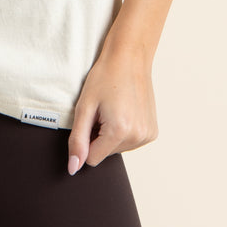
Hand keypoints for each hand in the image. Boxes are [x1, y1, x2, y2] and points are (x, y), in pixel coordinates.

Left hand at [67, 43, 157, 174]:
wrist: (129, 57)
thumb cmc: (105, 77)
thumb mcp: (84, 107)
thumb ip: (77, 141)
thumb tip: (73, 168)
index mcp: (120, 131)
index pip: (92, 159)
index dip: (86, 139)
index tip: (92, 118)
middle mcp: (138, 137)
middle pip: (106, 154)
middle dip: (100, 136)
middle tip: (103, 111)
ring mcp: (148, 135)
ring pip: (117, 149)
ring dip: (112, 134)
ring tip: (114, 109)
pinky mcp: (153, 132)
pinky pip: (130, 142)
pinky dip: (124, 131)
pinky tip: (125, 111)